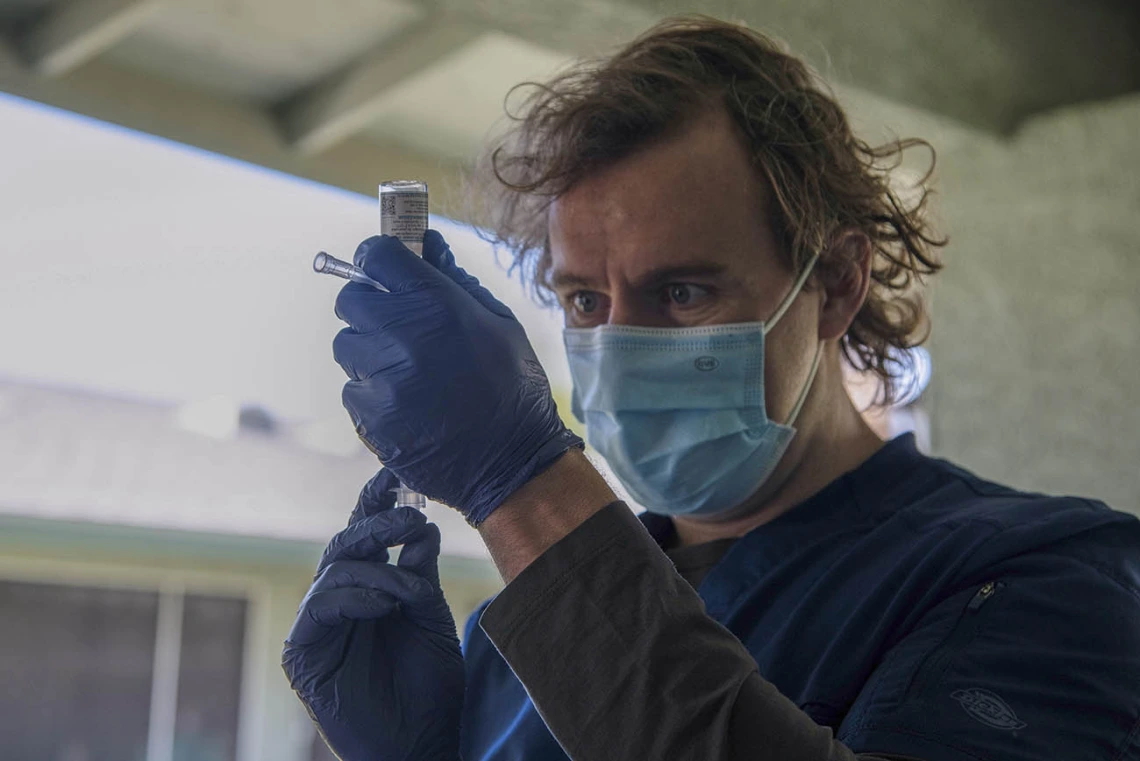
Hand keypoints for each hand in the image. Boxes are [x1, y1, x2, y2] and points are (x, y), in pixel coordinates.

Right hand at [282, 470, 463, 760]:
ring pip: (334, 570)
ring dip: (377, 570)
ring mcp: (319, 627)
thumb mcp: (431, 617)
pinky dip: (356, 597)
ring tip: (410, 590)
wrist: (422, 744)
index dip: (375, 501)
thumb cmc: (429, 687)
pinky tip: (385, 604)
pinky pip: (321, 607)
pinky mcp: (304, 653)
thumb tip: (419, 526)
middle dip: (377, 523)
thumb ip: (420, 573)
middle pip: (345, 544)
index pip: (365, 536)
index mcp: (368, 589)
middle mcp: (339, 602)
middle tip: (409, 516)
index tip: (395, 472)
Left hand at [333, 230, 582, 524]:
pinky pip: (354, 389)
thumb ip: (453, 279)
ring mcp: (381, 378)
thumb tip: (426, 243)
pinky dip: (374, 394)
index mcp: (435, 303)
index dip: (378, 259)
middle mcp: (400, 335)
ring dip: (370, 353)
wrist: (512, 463)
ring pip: (348, 346)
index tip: (384, 271)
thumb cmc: (513, 388)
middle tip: (399, 327)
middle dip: (371, 307)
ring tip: (410, 373)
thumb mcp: (497, 322)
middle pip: (350, 299)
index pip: (375, 255)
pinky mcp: (369, 417)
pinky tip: (408, 404)